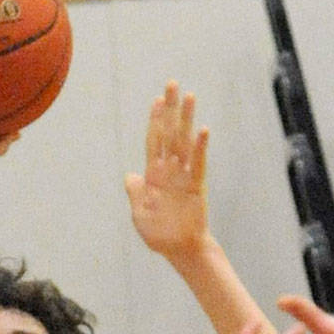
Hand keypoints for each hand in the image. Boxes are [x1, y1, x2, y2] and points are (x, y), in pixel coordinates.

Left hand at [126, 81, 208, 259]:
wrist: (179, 250)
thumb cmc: (160, 235)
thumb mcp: (139, 214)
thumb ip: (135, 194)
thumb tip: (130, 175)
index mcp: (154, 175)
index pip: (154, 141)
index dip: (155, 120)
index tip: (157, 99)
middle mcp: (169, 170)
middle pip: (170, 133)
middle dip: (171, 109)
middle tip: (172, 83)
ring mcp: (184, 176)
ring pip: (185, 141)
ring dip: (187, 119)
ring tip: (190, 96)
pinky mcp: (196, 187)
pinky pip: (198, 164)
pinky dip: (200, 148)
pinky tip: (203, 131)